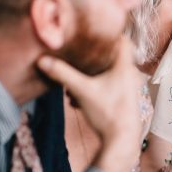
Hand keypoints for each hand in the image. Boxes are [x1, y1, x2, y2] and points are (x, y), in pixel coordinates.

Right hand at [37, 38, 141, 171]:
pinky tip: (77, 101)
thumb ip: (63, 74)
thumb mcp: (82, 91)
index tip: (94, 30)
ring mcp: (127, 89)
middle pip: (112, 57)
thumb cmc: (108, 114)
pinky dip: (93, 91)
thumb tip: (43, 60)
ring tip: (73, 82)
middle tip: (78, 53)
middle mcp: (129, 76)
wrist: (121, 141)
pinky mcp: (122, 101)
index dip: (110, 33)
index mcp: (124, 67)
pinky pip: (107, 89)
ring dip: (90, 77)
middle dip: (94, 57)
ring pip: (107, 75)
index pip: (123, 40)